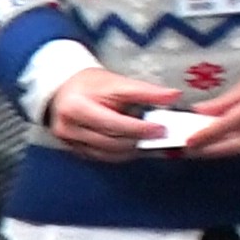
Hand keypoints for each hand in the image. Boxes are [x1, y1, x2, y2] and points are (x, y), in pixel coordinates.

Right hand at [48, 68, 182, 161]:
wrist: (65, 90)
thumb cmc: (92, 84)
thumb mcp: (118, 82)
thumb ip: (145, 91)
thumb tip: (174, 96)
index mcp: (76, 107)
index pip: (113, 122)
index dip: (138, 127)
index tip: (160, 128)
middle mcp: (68, 127)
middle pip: (110, 140)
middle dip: (137, 139)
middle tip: (159, 135)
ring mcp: (69, 142)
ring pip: (107, 153)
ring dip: (130, 149)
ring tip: (147, 140)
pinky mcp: (73, 150)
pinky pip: (101, 157)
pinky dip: (119, 153)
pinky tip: (132, 145)